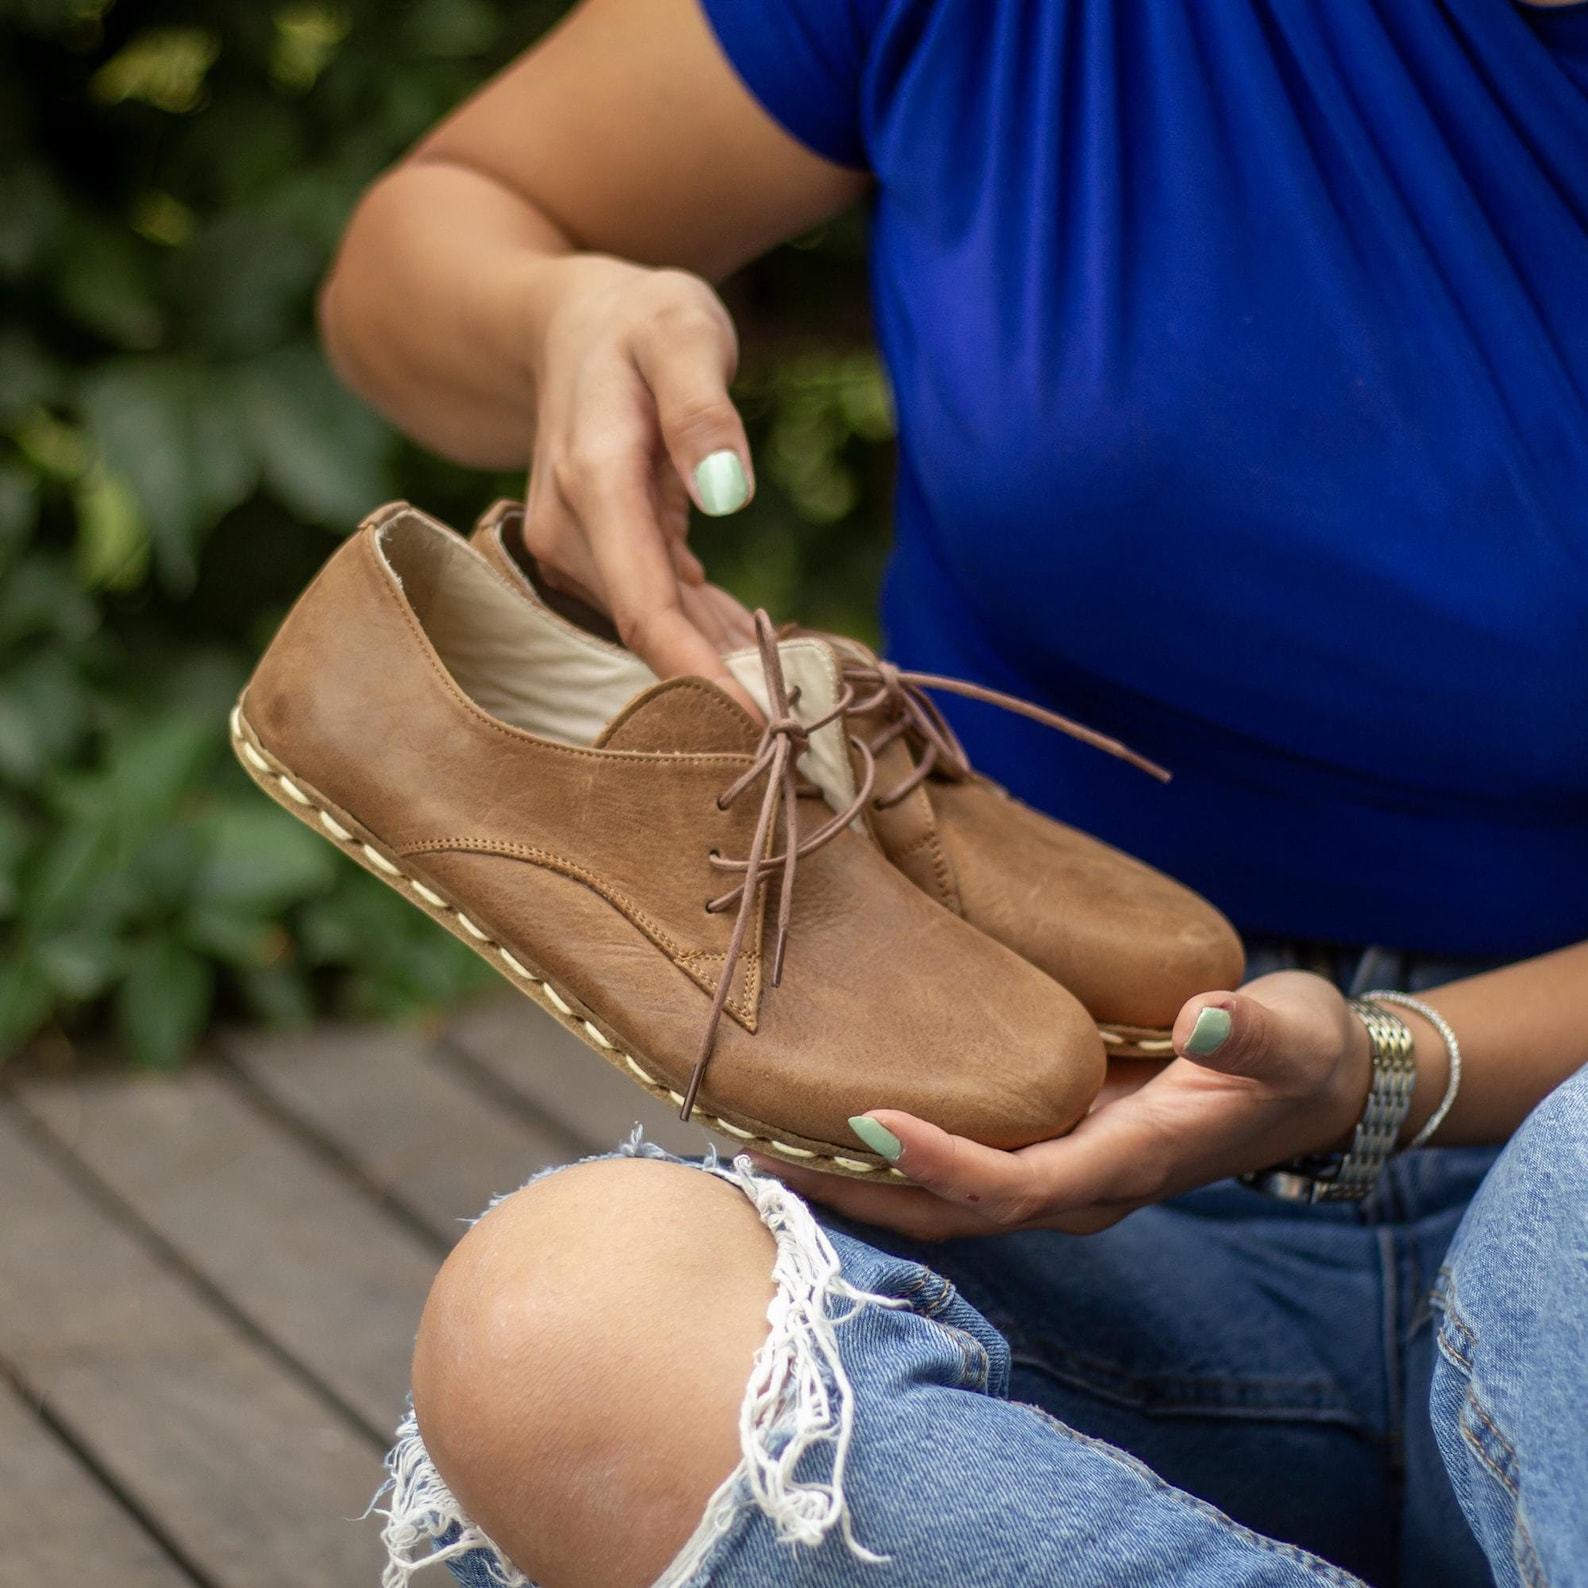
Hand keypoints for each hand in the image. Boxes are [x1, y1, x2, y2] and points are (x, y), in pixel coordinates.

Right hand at [523, 256, 757, 696]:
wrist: (570, 325)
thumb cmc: (638, 320)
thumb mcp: (681, 331)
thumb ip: (701, 406)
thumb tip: (725, 489)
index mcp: (594, 484)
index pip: (646, 609)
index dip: (701, 677)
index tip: (757, 729)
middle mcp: (571, 533)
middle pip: (651, 634)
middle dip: (724, 682)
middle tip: (807, 719)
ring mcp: (578, 552)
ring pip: (657, 630)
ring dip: (723, 661)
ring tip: (796, 686)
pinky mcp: (598, 559)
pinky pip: (660, 610)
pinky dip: (710, 633)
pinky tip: (758, 645)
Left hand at [754, 971, 1374, 1240]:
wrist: (1314, 1084)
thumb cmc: (1296, 1053)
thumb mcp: (1290, 1033)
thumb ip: (1251, 1033)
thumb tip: (1205, 1019)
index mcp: (1128, 1163)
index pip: (1018, 1186)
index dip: (944, 1164)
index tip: (868, 1121)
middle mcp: (1081, 1186)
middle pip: (952, 1213)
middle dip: (859, 1192)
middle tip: (760, 1147)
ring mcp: (1059, 1173)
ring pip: (942, 1202)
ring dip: (857, 1182)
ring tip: (761, 1139)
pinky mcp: (1049, 1147)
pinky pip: (956, 1169)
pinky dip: (889, 1157)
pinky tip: (826, 1120)